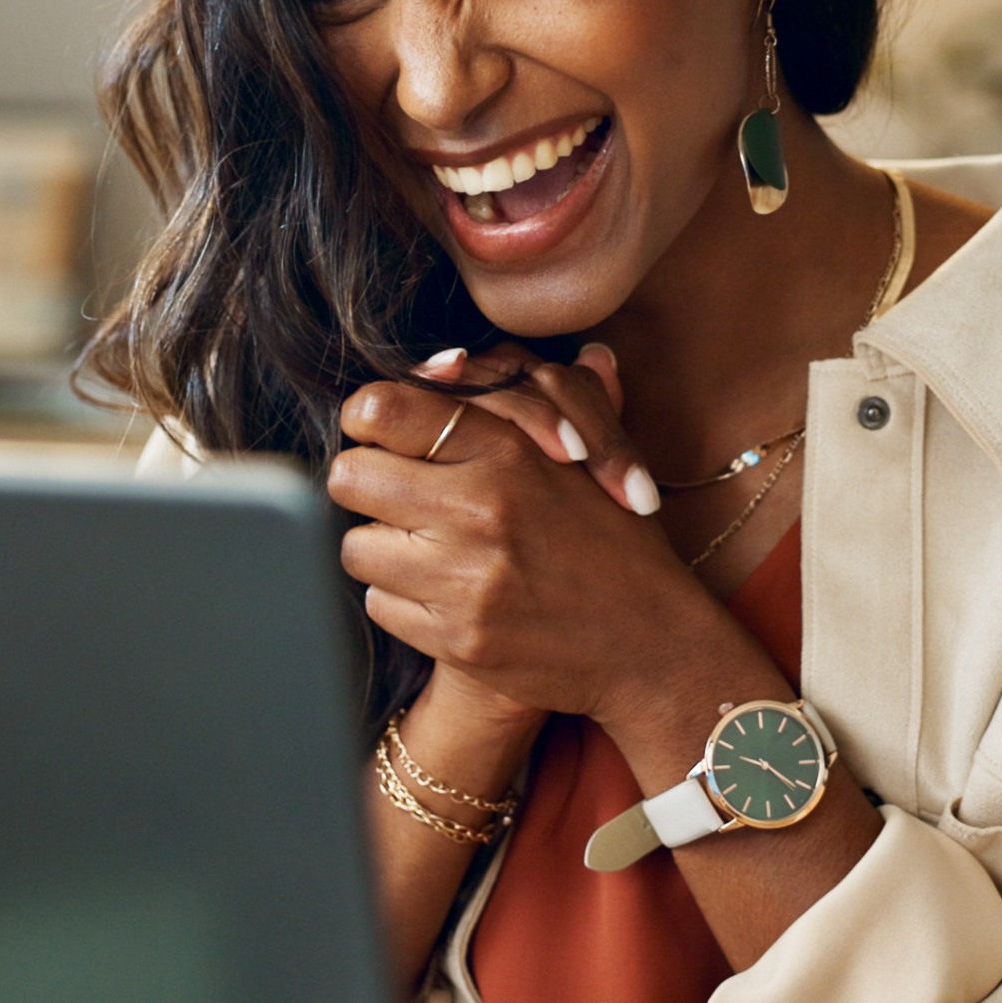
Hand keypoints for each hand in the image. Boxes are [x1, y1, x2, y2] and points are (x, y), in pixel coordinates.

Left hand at [329, 348, 761, 726]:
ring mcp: (465, 580)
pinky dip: (402, 600)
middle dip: (367, 484)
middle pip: (349, 476)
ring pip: (356, 547)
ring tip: (426, 551)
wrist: (652, 645)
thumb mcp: (586, 454)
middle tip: (395, 497)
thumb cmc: (615, 541)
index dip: (368, 420)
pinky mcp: (456, 638)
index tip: (380, 435)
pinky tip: (444, 595)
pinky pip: (379, 605)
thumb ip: (520, 401)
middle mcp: (481, 510)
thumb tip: (451, 357)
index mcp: (508, 451)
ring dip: (383, 549)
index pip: (380, 409)